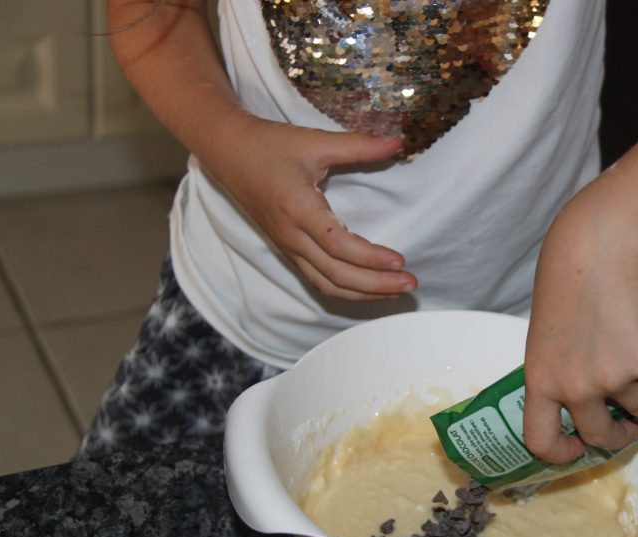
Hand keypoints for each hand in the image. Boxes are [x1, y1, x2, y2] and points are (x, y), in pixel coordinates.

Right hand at [207, 113, 416, 299]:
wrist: (227, 152)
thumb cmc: (270, 144)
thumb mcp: (315, 141)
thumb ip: (358, 145)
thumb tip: (397, 143)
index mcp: (297, 208)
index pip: (339, 245)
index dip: (371, 258)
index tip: (401, 260)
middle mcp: (290, 235)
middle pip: (336, 275)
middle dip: (376, 285)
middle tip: (410, 282)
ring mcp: (287, 246)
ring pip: (326, 284)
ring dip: (363, 293)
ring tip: (396, 290)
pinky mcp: (287, 249)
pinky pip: (317, 279)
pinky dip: (345, 289)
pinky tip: (368, 288)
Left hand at [522, 200, 637, 462]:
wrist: (600, 247)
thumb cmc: (572, 280)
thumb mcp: (549, 334)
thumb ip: (563, 368)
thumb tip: (587, 400)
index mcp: (541, 379)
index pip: (540, 440)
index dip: (560, 455)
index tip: (578, 448)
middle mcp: (573, 387)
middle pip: (600, 437)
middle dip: (623, 435)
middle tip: (633, 424)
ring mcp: (611, 378)